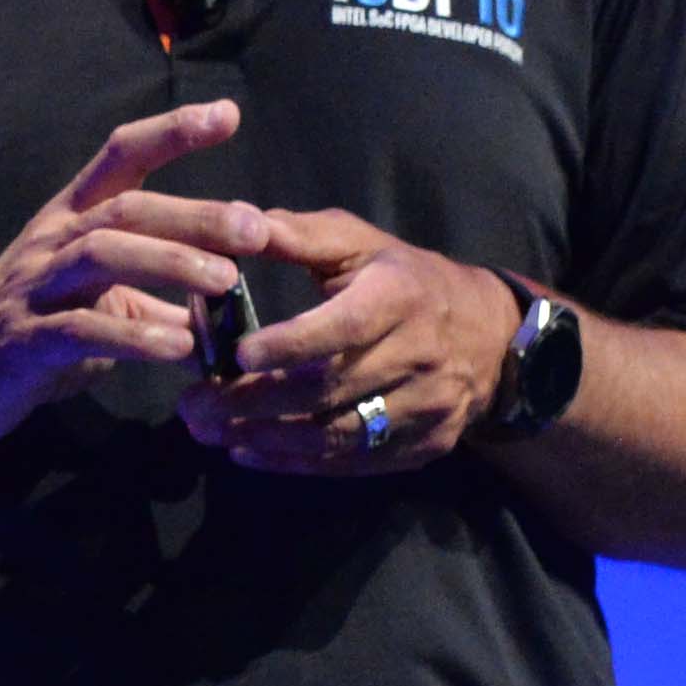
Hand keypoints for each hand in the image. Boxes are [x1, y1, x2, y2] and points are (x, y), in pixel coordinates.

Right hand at [0, 101, 270, 453]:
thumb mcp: (95, 310)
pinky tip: (178, 346)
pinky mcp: (22, 341)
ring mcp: (33, 288)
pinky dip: (134, 337)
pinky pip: (80, 330)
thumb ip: (152, 305)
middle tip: (256, 229)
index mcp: (69, 221)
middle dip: (194, 214)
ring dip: (169, 262)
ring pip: (102, 254)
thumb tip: (224, 318)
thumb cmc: (28, 334)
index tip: (227, 113)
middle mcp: (50, 242)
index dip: (171, 132)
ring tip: (226, 282)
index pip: (120, 157)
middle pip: (125, 208)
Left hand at [180, 208, 521, 473]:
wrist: (492, 334)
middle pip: (330, 389)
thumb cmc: (404, 278)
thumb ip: (299, 235)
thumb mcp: (359, 242)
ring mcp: (427, 408)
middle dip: (255, 401)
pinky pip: (356, 463)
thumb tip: (235, 221)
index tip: (236, 354)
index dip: (290, 344)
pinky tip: (249, 452)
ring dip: (268, 438)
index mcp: (400, 297)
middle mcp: (419, 356)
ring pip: (339, 434)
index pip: (344, 327)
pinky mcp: (426, 446)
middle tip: (193, 406)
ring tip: (209, 432)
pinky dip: (298, 464)